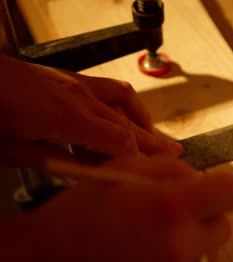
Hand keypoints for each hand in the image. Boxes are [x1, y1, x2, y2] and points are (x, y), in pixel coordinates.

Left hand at [0, 55, 181, 167]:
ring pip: (125, 104)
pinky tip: (131, 114)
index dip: (136, 159)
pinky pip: (112, 89)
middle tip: (176, 152)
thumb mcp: (15, 150)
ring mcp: (79, 84)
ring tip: (158, 138)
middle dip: (153, 142)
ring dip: (143, 122)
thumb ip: (56, 161)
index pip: (120, 140)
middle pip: (128, 124)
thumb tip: (84, 173)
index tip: (145, 174)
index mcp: (67, 118)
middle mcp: (81, 98)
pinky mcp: (73, 78)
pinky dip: (128, 104)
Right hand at [0, 155, 232, 261]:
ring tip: (152, 230)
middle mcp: (180, 244)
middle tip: (175, 209)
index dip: (225, 185)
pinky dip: (175, 254)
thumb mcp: (127, 168)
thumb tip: (200, 178)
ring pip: (204, 248)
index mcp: (173, 206)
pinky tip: (146, 247)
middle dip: (206, 214)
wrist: (49, 258)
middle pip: (223, 226)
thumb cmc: (84, 209)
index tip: (212, 186)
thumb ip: (173, 168)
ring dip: (189, 236)